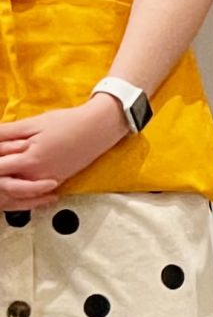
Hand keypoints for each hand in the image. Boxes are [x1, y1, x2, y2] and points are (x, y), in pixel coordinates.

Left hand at [0, 99, 126, 207]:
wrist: (98, 130)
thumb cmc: (66, 123)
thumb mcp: (31, 124)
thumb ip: (5, 132)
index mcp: (29, 161)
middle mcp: (38, 177)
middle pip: (5, 184)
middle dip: (1, 172)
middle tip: (2, 160)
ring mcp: (48, 182)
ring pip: (17, 191)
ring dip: (8, 181)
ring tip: (7, 168)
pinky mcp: (56, 181)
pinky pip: (32, 192)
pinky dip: (21, 187)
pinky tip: (17, 177)